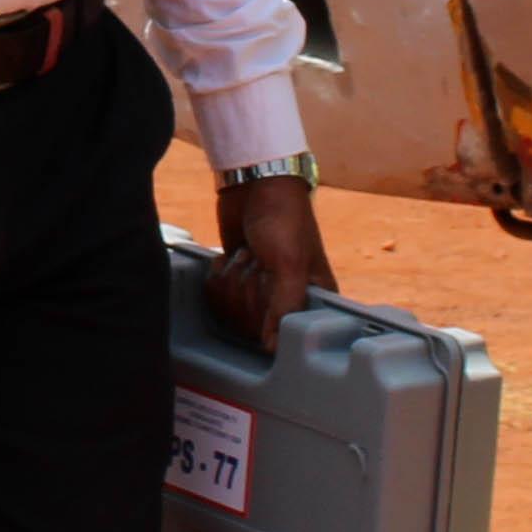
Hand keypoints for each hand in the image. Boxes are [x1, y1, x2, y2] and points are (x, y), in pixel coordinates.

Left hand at [207, 172, 329, 351]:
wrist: (254, 183)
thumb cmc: (284, 217)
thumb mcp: (290, 263)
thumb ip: (284, 308)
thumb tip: (273, 348)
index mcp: (315, 298)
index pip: (286, 334)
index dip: (269, 314)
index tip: (269, 287)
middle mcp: (288, 299)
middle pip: (253, 325)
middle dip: (247, 287)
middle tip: (259, 261)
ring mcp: (259, 291)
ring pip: (231, 312)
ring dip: (232, 277)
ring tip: (247, 254)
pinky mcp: (235, 280)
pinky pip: (216, 297)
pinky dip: (218, 273)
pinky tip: (230, 255)